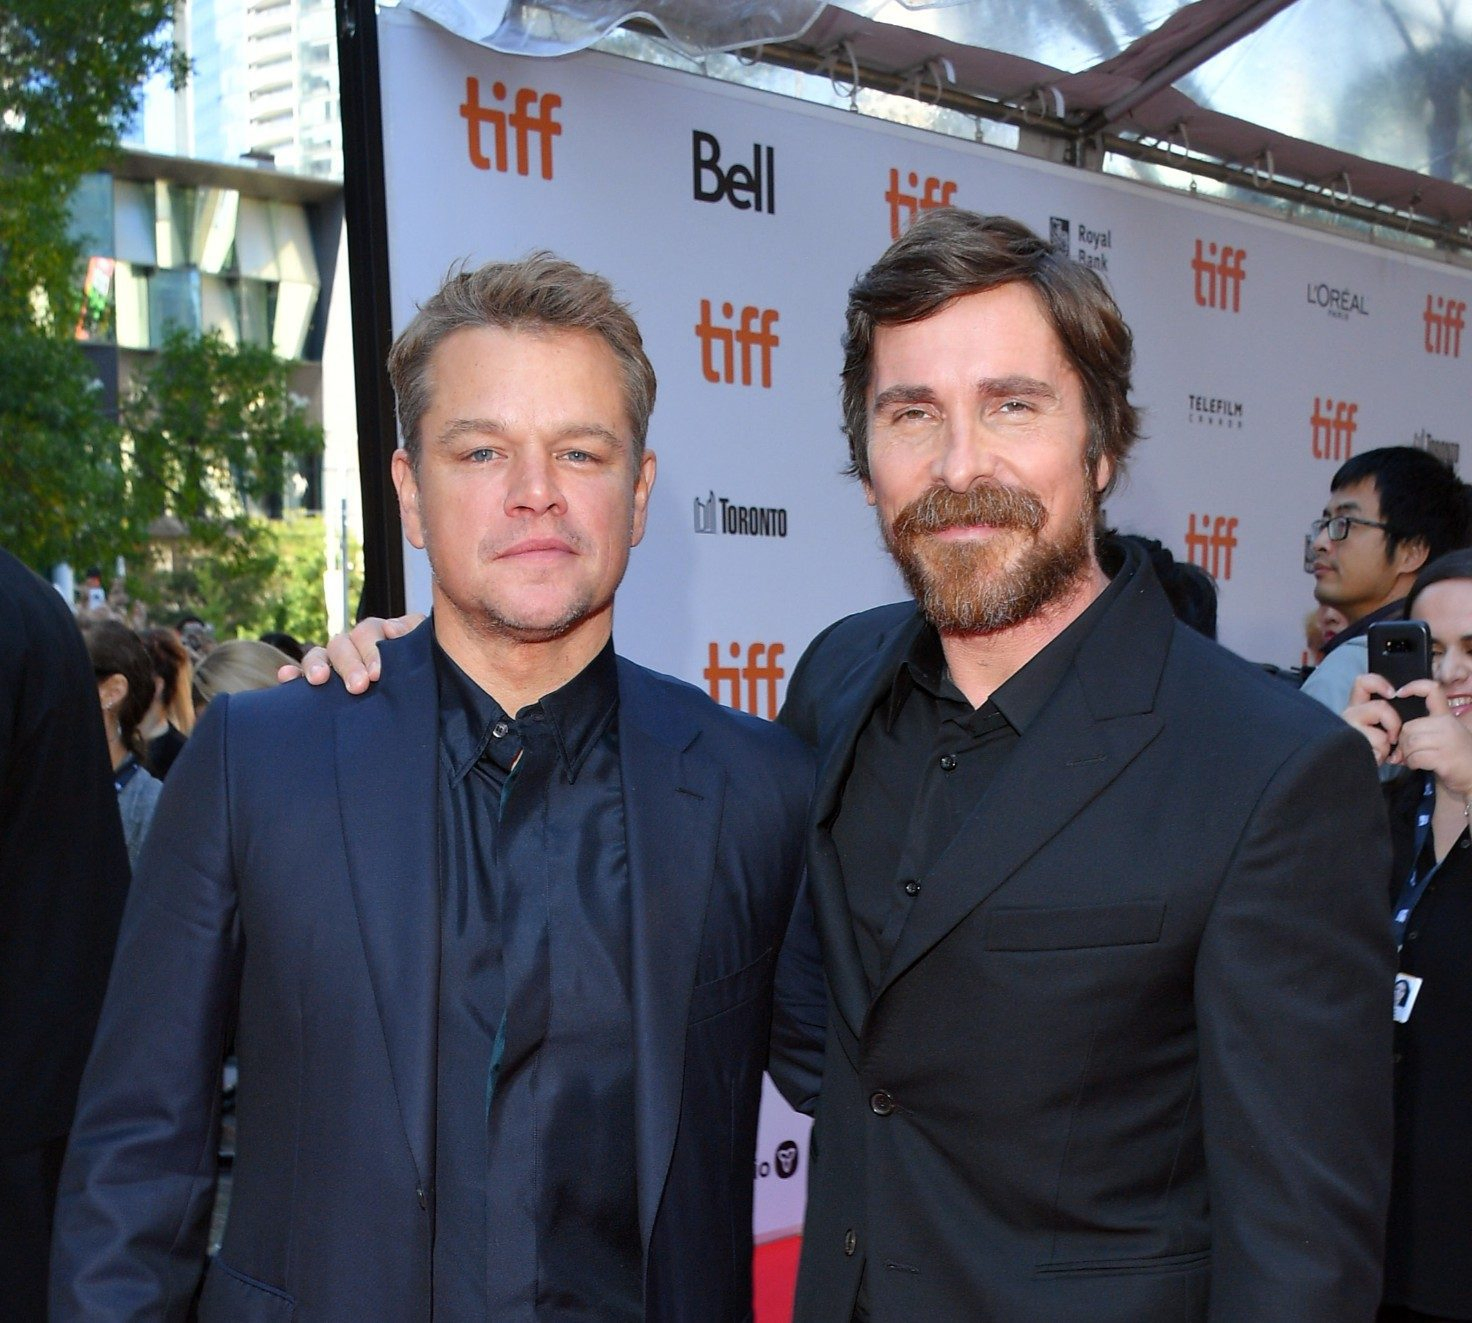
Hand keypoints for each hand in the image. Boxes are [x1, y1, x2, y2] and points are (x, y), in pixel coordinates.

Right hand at [277, 613, 425, 693]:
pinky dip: (291, 674)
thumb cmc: (422, 673)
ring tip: (319, 680)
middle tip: (359, 686)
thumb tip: (392, 629)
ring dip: (317, 665)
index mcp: (378, 635)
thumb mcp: (424, 652)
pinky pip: (299, 674)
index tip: (377, 674)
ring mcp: (334, 663)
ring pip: (319, 654)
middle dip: (349, 664)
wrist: (421, 704)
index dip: (372, 650)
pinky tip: (286, 676)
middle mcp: (353, 646)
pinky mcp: (319, 682)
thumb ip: (414, 633)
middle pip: (343, 644)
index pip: (370, 631)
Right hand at [1342, 672, 1401, 765]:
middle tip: (1392, 737)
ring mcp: (1348, 727)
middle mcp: (1348, 713)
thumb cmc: (1374, 750)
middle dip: (1393, 722)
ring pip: (1380, 726)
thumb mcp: (1383, 728)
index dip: (1379, 682)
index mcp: (1357, 706)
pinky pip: (1378, 742)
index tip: (1392, 694)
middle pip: (1380, 706)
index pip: (1362, 682)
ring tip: (1380, 750)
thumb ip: (1389, 712)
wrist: (1360, 773)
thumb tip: (1399, 696)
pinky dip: (1382, 752)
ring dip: (1387, 740)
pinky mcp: (1351, 741)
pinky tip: (1374, 758)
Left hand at [1393, 679, 1471, 797]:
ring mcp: (1447, 741)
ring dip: (1406, 754)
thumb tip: (1394, 736)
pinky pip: (1415, 757)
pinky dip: (1412, 763)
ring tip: (1412, 759)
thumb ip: (1422, 731)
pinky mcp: (1444, 758)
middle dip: (1402, 741)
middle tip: (1405, 752)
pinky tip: (1418, 765)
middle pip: (1409, 726)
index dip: (1414, 686)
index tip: (1399, 692)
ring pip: (1410, 742)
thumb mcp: (1442, 736)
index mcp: (1446, 717)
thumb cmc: (1454, 757)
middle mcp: (1447, 725)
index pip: (1432, 690)